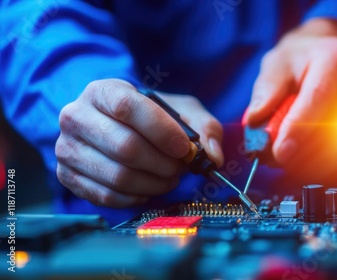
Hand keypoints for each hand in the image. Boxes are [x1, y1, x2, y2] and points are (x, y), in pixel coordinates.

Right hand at [55, 79, 222, 206]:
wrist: (110, 125)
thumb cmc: (149, 116)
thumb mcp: (180, 110)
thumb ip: (204, 127)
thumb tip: (213, 157)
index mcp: (103, 91)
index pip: (129, 107)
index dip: (162, 131)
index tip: (185, 148)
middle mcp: (77, 116)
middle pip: (126, 147)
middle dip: (163, 163)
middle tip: (181, 168)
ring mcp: (67, 148)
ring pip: (118, 176)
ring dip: (154, 184)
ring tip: (169, 178)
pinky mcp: (67, 176)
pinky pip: (106, 196)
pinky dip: (136, 197)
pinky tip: (149, 188)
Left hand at [245, 19, 336, 179]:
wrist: (331, 56)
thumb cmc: (300, 60)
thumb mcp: (276, 64)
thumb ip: (266, 90)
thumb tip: (255, 119)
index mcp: (335, 57)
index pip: (318, 97)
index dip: (299, 128)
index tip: (279, 152)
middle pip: (334, 127)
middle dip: (302, 153)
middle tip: (273, 161)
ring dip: (312, 163)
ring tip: (285, 163)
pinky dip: (326, 166)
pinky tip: (304, 163)